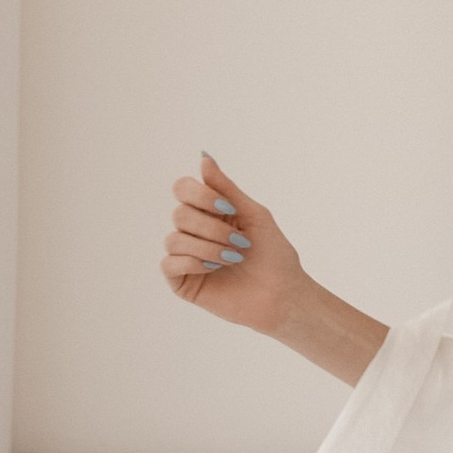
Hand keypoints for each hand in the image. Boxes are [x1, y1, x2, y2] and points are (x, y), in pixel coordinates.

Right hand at [161, 153, 305, 335]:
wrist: (283, 295)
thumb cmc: (274, 256)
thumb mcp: (254, 215)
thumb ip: (226, 188)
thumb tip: (204, 157)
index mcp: (209, 212)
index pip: (183, 189)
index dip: (201, 195)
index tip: (229, 209)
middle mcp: (194, 231)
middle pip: (180, 214)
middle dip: (213, 228)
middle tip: (241, 242)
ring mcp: (185, 255)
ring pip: (174, 239)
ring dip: (209, 248)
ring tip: (234, 259)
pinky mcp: (181, 279)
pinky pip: (169, 262)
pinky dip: (194, 263)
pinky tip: (215, 269)